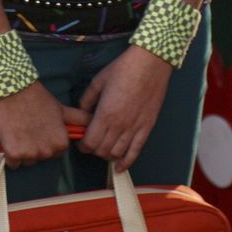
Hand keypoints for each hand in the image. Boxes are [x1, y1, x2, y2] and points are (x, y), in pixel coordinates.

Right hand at [0, 81, 90, 167]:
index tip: (40, 129)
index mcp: (60, 143)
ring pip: (26, 161)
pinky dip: (10, 153)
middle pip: (40, 158)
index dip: (46, 141)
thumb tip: (92, 122)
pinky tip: (10, 137)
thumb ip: (79, 119)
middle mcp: (47, 152)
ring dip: (21, 151)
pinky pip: (12, 163)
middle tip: (28, 128)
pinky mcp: (13, 154)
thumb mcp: (62, 109)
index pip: (55, 153)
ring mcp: (30, 154)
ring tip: (18, 130)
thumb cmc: (38, 99)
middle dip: (34, 147)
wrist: (14, 91)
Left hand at [78, 46, 172, 171]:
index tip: (81, 142)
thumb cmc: (122, 69)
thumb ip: (87, 100)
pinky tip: (119, 167)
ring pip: (117, 154)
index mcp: (105, 114)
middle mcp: (120, 125)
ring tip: (103, 148)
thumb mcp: (98, 82)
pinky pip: (136, 152)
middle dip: (93, 150)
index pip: (90, 142)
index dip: (83, 146)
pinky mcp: (147, 128)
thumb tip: (82, 113)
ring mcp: (135, 128)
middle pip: (102, 151)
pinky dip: (126, 162)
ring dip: (107, 155)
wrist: (150, 64)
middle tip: (91, 143)